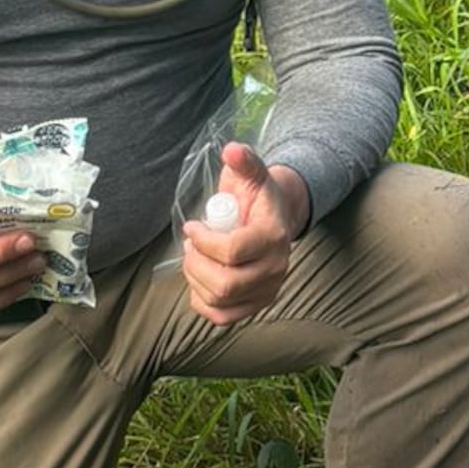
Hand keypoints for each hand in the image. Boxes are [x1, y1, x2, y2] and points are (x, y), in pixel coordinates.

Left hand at [181, 143, 309, 327]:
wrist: (278, 219)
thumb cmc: (258, 197)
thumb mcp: (253, 174)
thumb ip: (244, 161)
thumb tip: (231, 150)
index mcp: (274, 236)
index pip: (232, 251)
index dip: (202, 240)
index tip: (191, 226)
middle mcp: (275, 268)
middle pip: (224, 283)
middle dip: (195, 264)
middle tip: (190, 246)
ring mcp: (267, 290)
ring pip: (219, 301)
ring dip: (196, 280)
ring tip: (195, 259)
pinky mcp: (256, 304)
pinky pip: (223, 317)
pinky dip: (203, 302)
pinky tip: (201, 280)